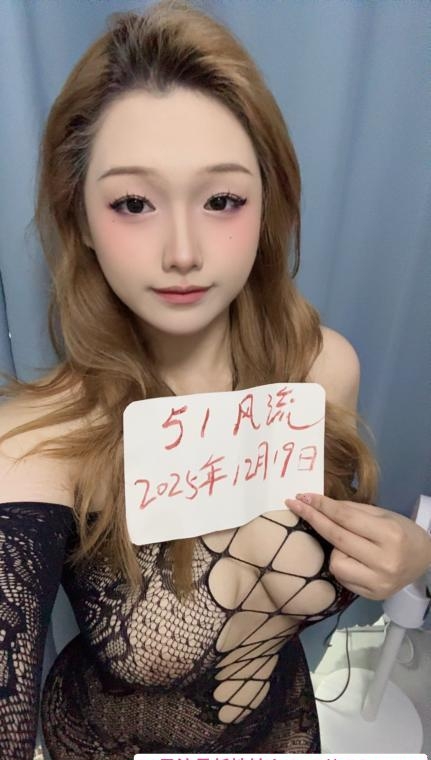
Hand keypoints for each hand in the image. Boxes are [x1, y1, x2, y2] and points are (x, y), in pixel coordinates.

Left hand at [285, 493, 430, 599]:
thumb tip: (317, 504)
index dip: (322, 506)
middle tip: (296, 503)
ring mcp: (378, 582)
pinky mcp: (373, 595)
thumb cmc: (401, 531)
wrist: (425, 559)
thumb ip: (351, 510)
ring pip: (335, 563)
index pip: (346, 518)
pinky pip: (342, 578)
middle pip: (337, 538)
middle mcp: (384, 561)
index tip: (302, 496)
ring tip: (348, 545)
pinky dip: (342, 564)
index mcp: (390, 534)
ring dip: (334, 550)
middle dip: (313, 519)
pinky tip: (352, 558)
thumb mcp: (382, 514)